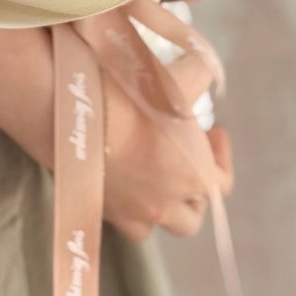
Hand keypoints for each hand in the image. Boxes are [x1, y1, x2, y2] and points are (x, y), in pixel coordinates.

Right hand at [102, 50, 233, 242]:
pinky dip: (121, 204)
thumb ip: (202, 74)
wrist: (72, 110)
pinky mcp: (96, 209)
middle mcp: (165, 205)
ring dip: (156, 204)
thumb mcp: (181, 76)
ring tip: (148, 175)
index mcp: (194, 178)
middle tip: (182, 159)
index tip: (209, 131)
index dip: (221, 156)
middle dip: (190, 191)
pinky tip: (115, 176)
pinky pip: (115, 217)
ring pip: (151, 223)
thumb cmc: (133, 97)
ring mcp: (128, 213)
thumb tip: (204, 72)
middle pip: (190, 215)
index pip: (223, 183)